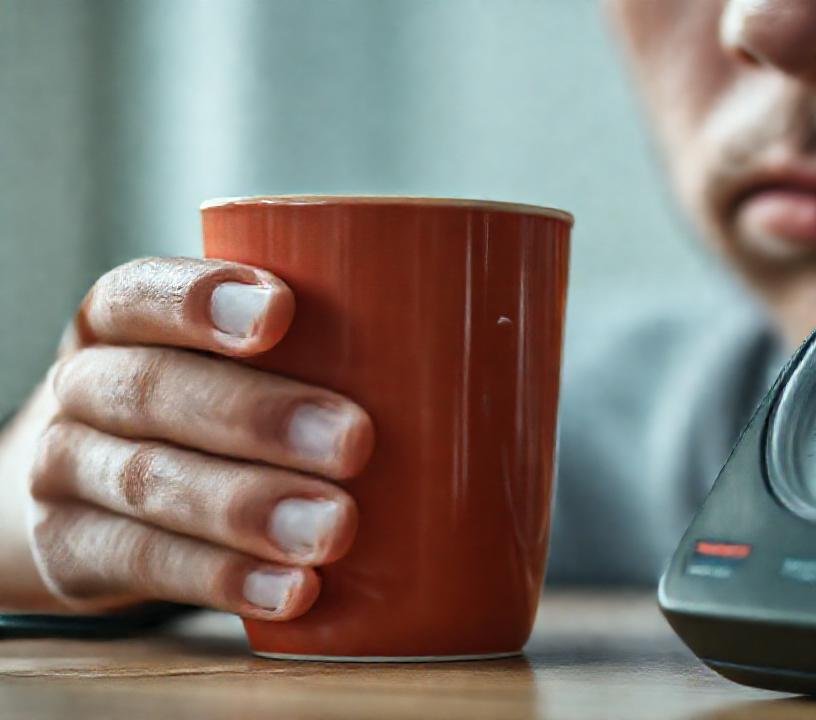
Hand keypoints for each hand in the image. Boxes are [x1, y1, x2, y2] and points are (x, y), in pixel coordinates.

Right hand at [0, 258, 373, 619]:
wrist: (93, 496)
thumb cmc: (209, 407)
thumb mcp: (240, 363)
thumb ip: (323, 346)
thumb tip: (493, 354)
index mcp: (123, 319)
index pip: (141, 292)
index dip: (199, 299)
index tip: (282, 311)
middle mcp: (84, 385)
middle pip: (153, 391)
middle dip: (258, 416)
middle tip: (353, 441)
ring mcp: (65, 470)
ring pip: (149, 482)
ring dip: (249, 508)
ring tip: (333, 528)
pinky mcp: (72, 551)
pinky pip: (143, 563)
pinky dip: (222, 580)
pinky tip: (292, 591)